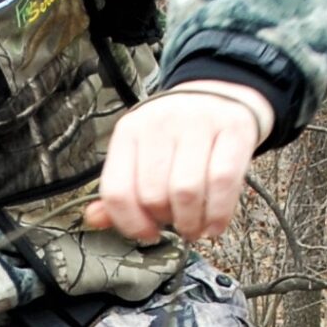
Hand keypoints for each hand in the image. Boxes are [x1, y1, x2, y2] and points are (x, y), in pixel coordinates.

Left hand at [83, 81, 270, 244]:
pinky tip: (214, 223)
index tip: (146, 233)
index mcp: (129, 131)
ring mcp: (198, 123)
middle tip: (176, 226)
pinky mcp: (232, 130)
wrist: (220, 94)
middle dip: (165, 222)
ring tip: (194, 227)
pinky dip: (217, 213)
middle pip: (153, 195)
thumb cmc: (178, 134)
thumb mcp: (141, 153)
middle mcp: (160, 123)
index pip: (116, 191)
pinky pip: (222, 182)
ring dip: (191, 222)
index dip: (130, 223)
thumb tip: (94, 218)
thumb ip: (120, 189)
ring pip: (186, 192)